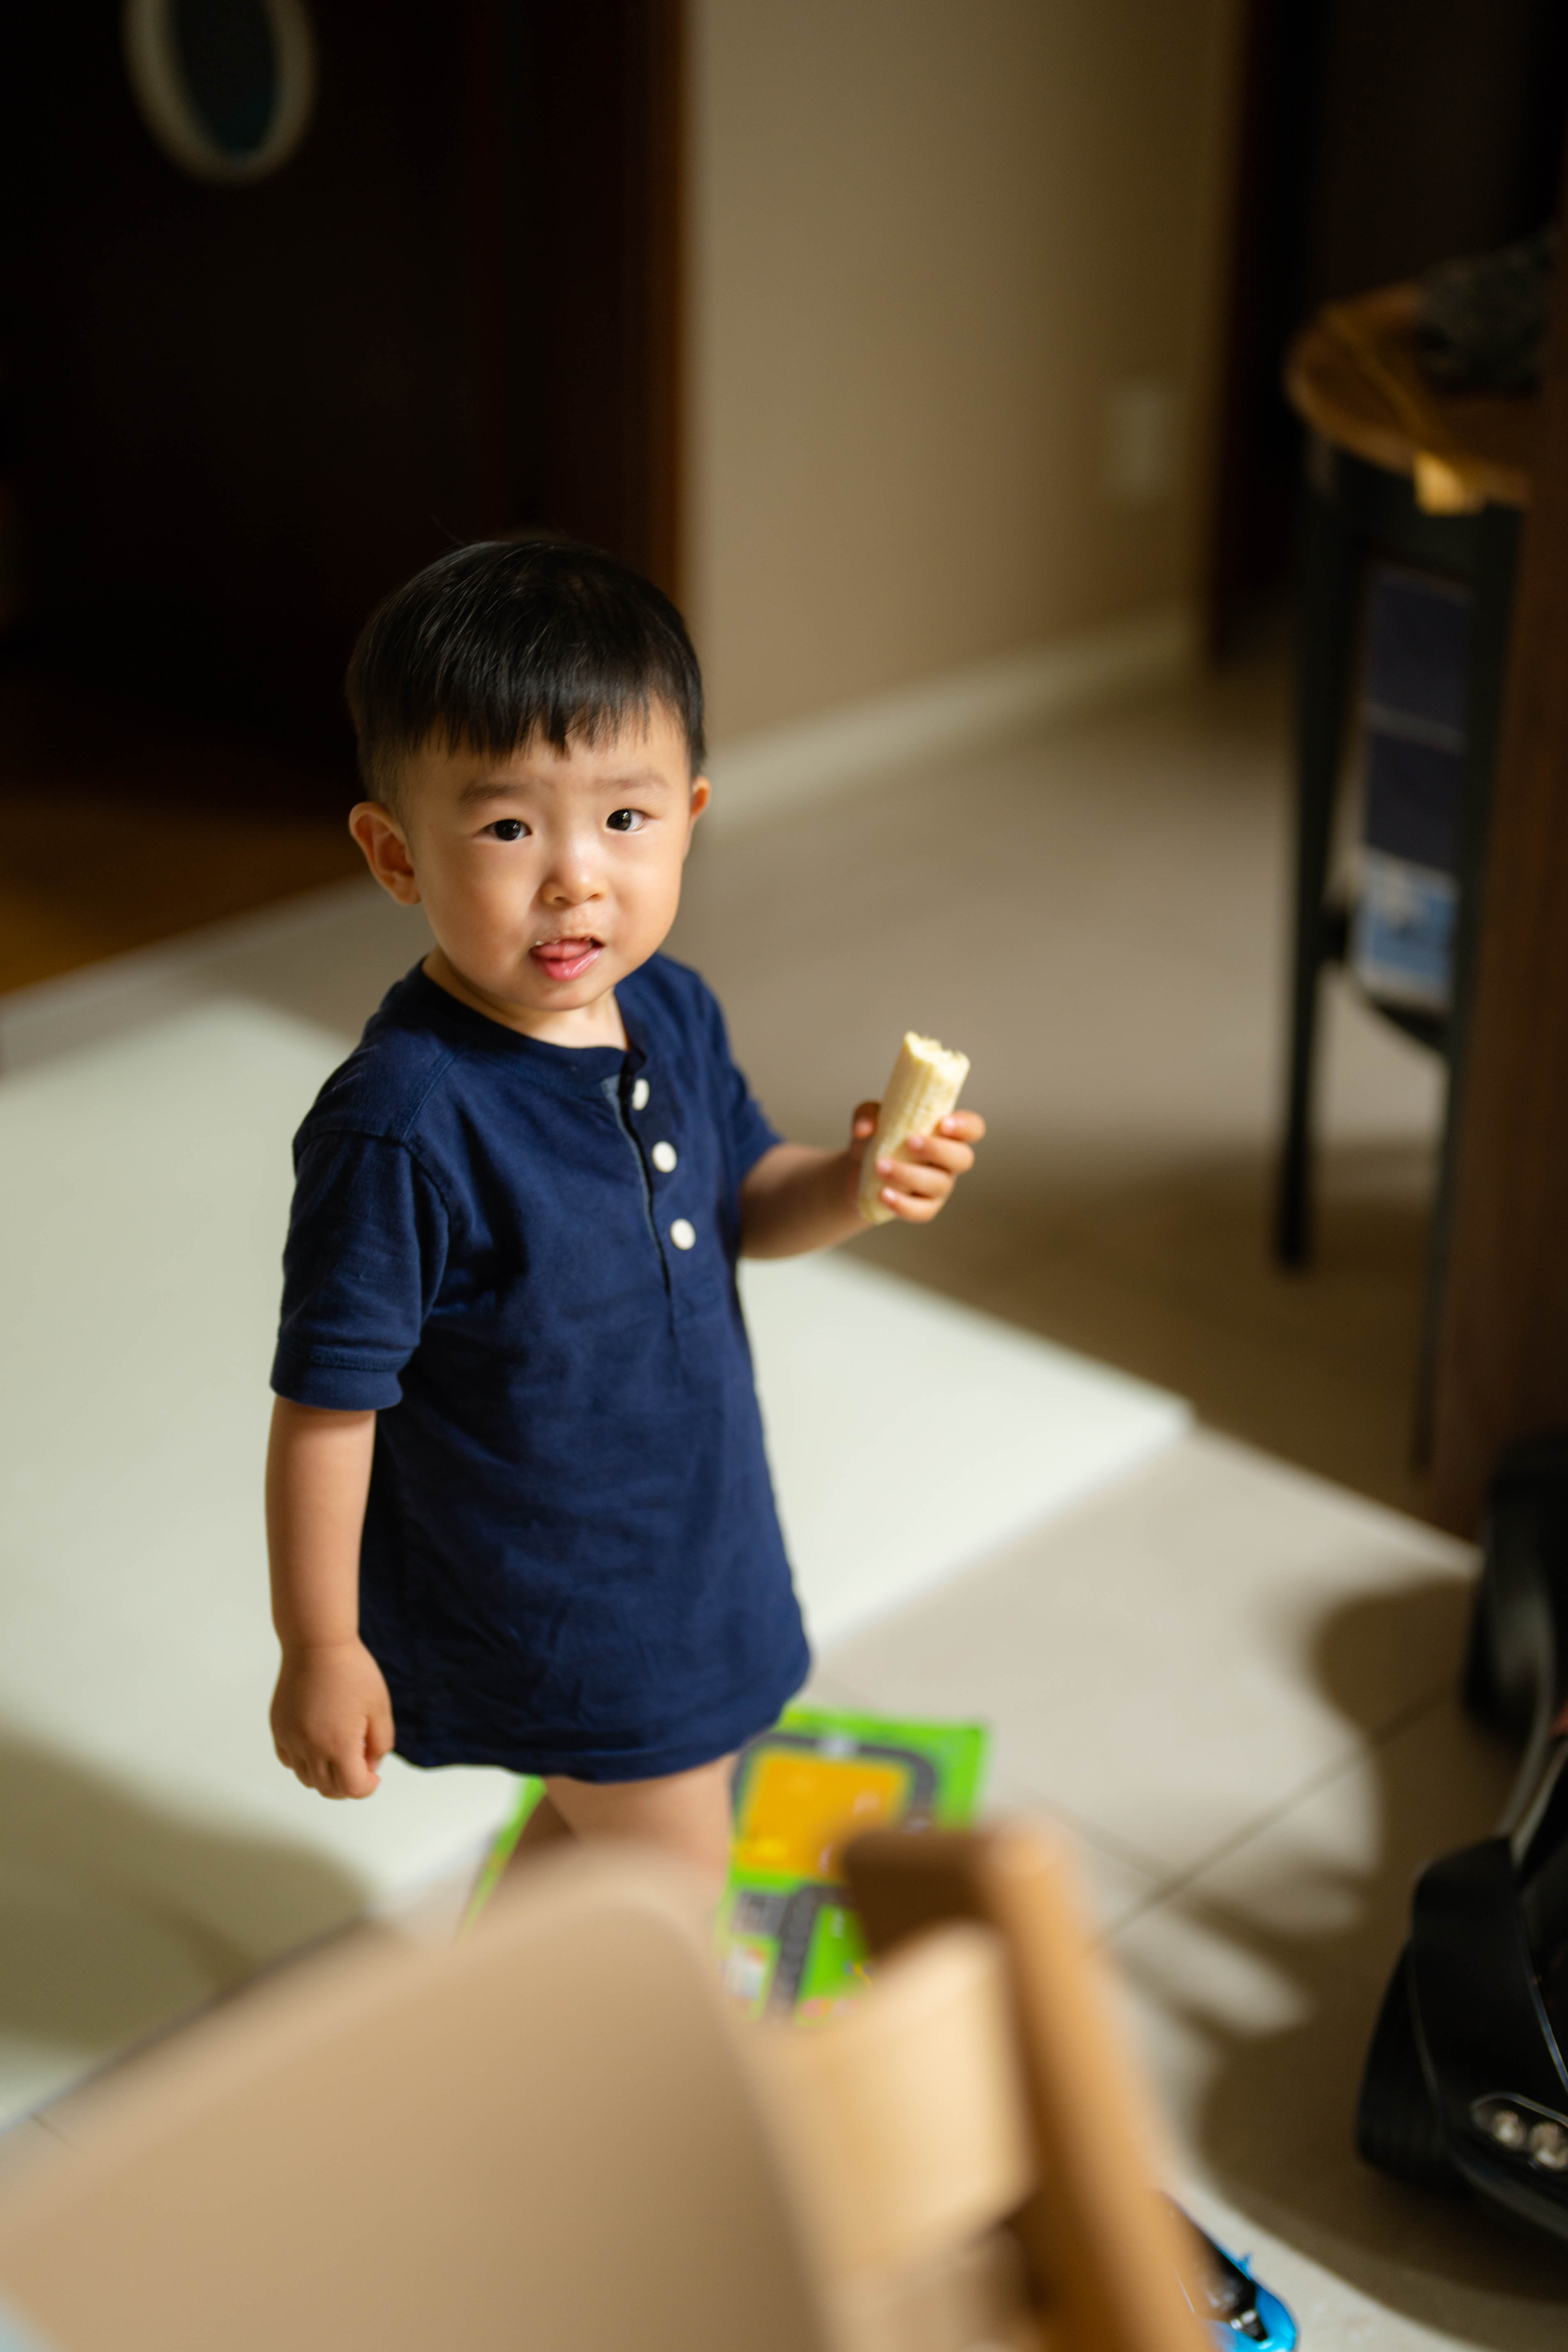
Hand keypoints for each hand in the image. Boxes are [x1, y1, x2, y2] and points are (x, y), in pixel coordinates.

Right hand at [271, 1638, 393, 1798]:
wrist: (317, 1644)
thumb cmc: (352, 1671)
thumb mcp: (380, 1707)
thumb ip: (380, 1743)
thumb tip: (371, 1766)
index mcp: (339, 1744)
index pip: (352, 1789)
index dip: (367, 1787)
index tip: (373, 1774)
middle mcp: (310, 1747)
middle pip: (328, 1789)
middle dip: (348, 1785)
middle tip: (360, 1765)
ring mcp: (290, 1739)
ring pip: (306, 1779)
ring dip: (325, 1776)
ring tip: (340, 1752)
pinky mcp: (278, 1728)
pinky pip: (289, 1760)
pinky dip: (304, 1762)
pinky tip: (319, 1743)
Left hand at [848, 1101, 986, 1223]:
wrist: (860, 1172)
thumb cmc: (877, 1138)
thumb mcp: (869, 1119)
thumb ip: (867, 1115)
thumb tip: (864, 1128)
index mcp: (945, 1133)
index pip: (973, 1128)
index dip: (965, 1126)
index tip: (943, 1123)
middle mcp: (948, 1161)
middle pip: (963, 1158)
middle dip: (938, 1150)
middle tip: (909, 1142)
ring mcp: (939, 1187)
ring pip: (938, 1185)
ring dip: (910, 1175)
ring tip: (881, 1166)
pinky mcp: (924, 1208)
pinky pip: (921, 1211)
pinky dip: (902, 1204)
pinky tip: (883, 1194)